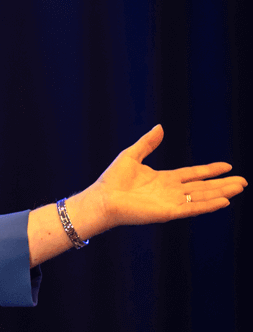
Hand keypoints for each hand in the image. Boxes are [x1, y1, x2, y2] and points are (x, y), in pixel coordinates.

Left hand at [90, 124, 246, 230]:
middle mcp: (171, 191)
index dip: (210, 170)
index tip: (227, 166)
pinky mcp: (169, 212)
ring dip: (222, 192)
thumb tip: (160, 127)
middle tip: (243, 181)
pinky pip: (193, 208)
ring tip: (240, 187)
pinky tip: (224, 201)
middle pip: (203, 187)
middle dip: (223, 184)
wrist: (102, 199)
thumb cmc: (112, 180)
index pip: (193, 174)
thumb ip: (147, 143)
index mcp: (164, 179)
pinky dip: (209, 205)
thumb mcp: (131, 155)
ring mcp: (171, 202)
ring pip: (202, 197)